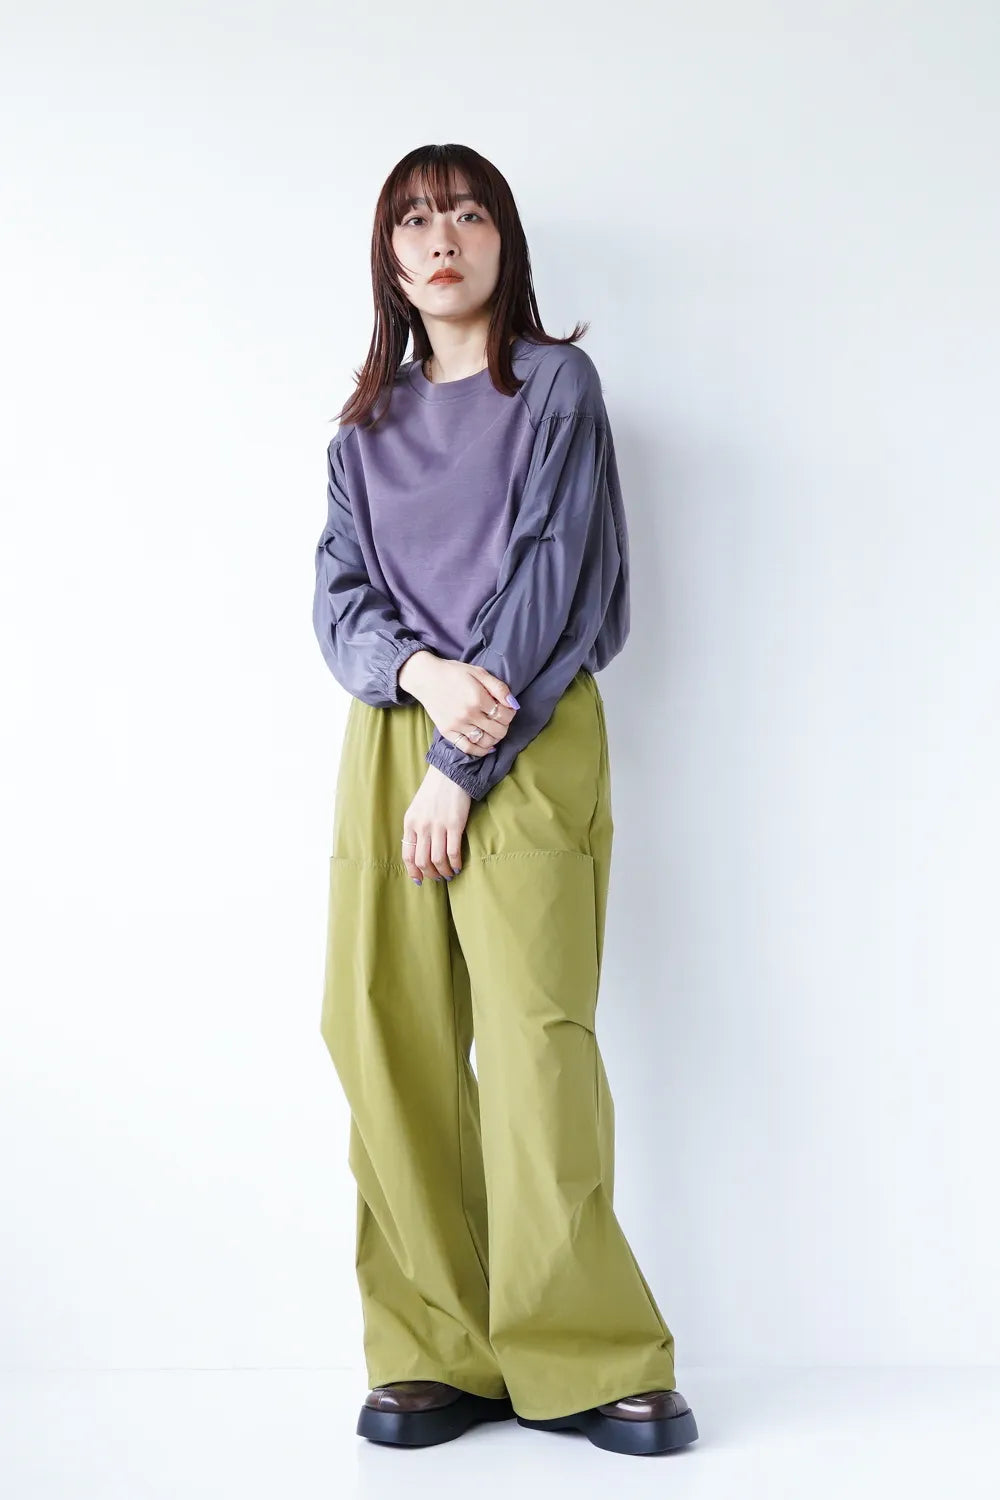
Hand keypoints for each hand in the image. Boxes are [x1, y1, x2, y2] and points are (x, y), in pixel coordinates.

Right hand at [398, 651, 518, 756]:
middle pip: (498, 730)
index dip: (510, 713)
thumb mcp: (479, 672)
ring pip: (486, 741)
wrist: (426, 678)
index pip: (505, 715)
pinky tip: (487, 746)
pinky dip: (481, 750)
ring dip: (495, 738)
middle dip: (504, 726)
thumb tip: (513, 704)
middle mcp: (468, 714)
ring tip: (494, 730)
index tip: (507, 709)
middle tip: (501, 720)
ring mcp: (457, 725)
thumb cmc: (454, 673)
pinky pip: (468, 748)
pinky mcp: (448, 732)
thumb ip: (498, 687)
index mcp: (478, 698)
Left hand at [402, 767, 470, 882]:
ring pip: (437, 860)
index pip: (407, 855)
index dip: (413, 871)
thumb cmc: (434, 791)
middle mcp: (422, 826)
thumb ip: (416, 828)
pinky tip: (458, 866)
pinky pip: (453, 852)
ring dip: (444, 872)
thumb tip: (419, 851)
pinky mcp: (454, 824)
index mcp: (410, 823)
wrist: (450, 773)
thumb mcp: (417, 809)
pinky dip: (455, 863)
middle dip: (430, 874)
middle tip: (438, 878)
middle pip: (422, 861)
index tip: (420, 880)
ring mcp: (438, 826)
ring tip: (449, 874)